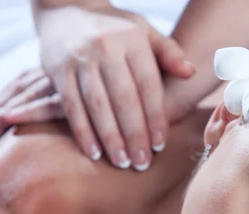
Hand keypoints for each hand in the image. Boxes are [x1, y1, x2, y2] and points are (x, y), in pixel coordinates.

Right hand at [0, 5, 194, 169]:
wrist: (66, 4)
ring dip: (110, 138)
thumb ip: (169, 52)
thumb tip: (191, 72)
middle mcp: (105, 49)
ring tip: (122, 162)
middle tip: (143, 162)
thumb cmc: (115, 26)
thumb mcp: (144, 31)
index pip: (148, 85)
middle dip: (135, 135)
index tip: (160, 144)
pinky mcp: (58, 71)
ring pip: (97, 106)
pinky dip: (83, 131)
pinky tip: (94, 152)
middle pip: (124, 100)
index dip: (155, 117)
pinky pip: (71, 106)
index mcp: (132, 40)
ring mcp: (79, 60)